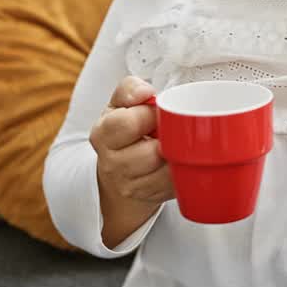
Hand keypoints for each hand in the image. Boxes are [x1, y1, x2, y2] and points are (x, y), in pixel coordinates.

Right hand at [90, 76, 172, 205]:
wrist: (119, 171)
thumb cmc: (124, 131)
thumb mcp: (120, 104)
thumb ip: (130, 89)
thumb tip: (145, 92)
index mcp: (103, 134)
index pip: (128, 124)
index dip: (150, 115)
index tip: (158, 112)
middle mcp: (112, 164)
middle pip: (151, 153)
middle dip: (168, 140)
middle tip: (172, 131)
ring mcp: (130, 186)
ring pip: (166, 173)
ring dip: (179, 157)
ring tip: (177, 146)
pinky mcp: (150, 198)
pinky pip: (175, 186)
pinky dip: (183, 172)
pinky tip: (181, 162)